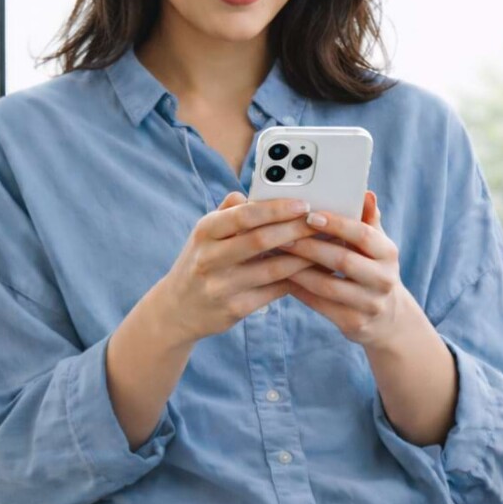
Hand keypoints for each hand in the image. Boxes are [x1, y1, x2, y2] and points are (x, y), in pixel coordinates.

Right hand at [157, 191, 318, 345]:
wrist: (177, 309)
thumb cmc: (200, 261)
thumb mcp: (204, 233)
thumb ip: (229, 212)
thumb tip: (254, 194)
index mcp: (205, 232)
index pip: (243, 215)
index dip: (276, 208)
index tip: (302, 204)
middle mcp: (210, 258)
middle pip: (260, 240)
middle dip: (296, 229)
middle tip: (320, 222)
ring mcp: (222, 286)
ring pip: (273, 269)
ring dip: (303, 256)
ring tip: (325, 245)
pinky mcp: (235, 309)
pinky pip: (273, 291)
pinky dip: (296, 279)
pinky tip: (312, 270)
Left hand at [278, 191, 405, 347]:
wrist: (387, 318)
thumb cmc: (372, 268)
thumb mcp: (376, 246)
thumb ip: (368, 220)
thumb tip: (365, 193)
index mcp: (388, 253)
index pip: (362, 235)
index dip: (336, 224)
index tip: (310, 215)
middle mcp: (383, 279)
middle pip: (343, 260)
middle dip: (309, 247)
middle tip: (282, 235)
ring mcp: (369, 304)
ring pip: (327, 285)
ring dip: (298, 269)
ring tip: (276, 254)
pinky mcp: (353, 323)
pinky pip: (320, 304)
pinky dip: (299, 289)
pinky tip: (281, 276)